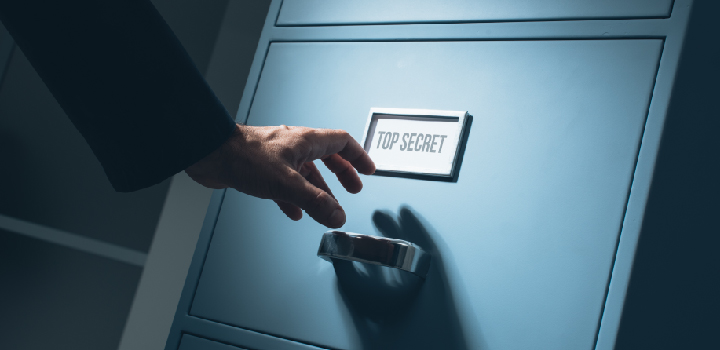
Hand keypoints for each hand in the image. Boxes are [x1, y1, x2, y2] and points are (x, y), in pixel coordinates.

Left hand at [186, 124, 375, 227]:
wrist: (210, 154)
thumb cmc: (244, 157)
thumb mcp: (287, 183)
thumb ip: (315, 201)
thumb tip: (338, 215)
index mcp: (305, 141)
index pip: (342, 143)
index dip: (358, 157)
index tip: (369, 170)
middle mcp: (293, 146)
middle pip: (327, 157)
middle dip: (342, 174)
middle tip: (353, 188)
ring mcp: (278, 157)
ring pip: (306, 173)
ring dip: (319, 190)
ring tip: (326, 207)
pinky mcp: (261, 170)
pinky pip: (286, 184)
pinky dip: (294, 198)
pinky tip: (295, 212)